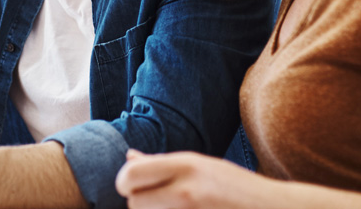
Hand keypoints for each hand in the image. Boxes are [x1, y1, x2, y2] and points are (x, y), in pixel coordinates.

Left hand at [117, 150, 282, 208]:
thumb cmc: (235, 189)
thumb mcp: (201, 166)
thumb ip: (162, 164)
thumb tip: (129, 157)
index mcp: (187, 165)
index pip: (130, 175)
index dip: (125, 183)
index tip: (133, 187)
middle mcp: (186, 190)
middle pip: (135, 203)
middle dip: (141, 204)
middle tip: (158, 202)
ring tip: (178, 208)